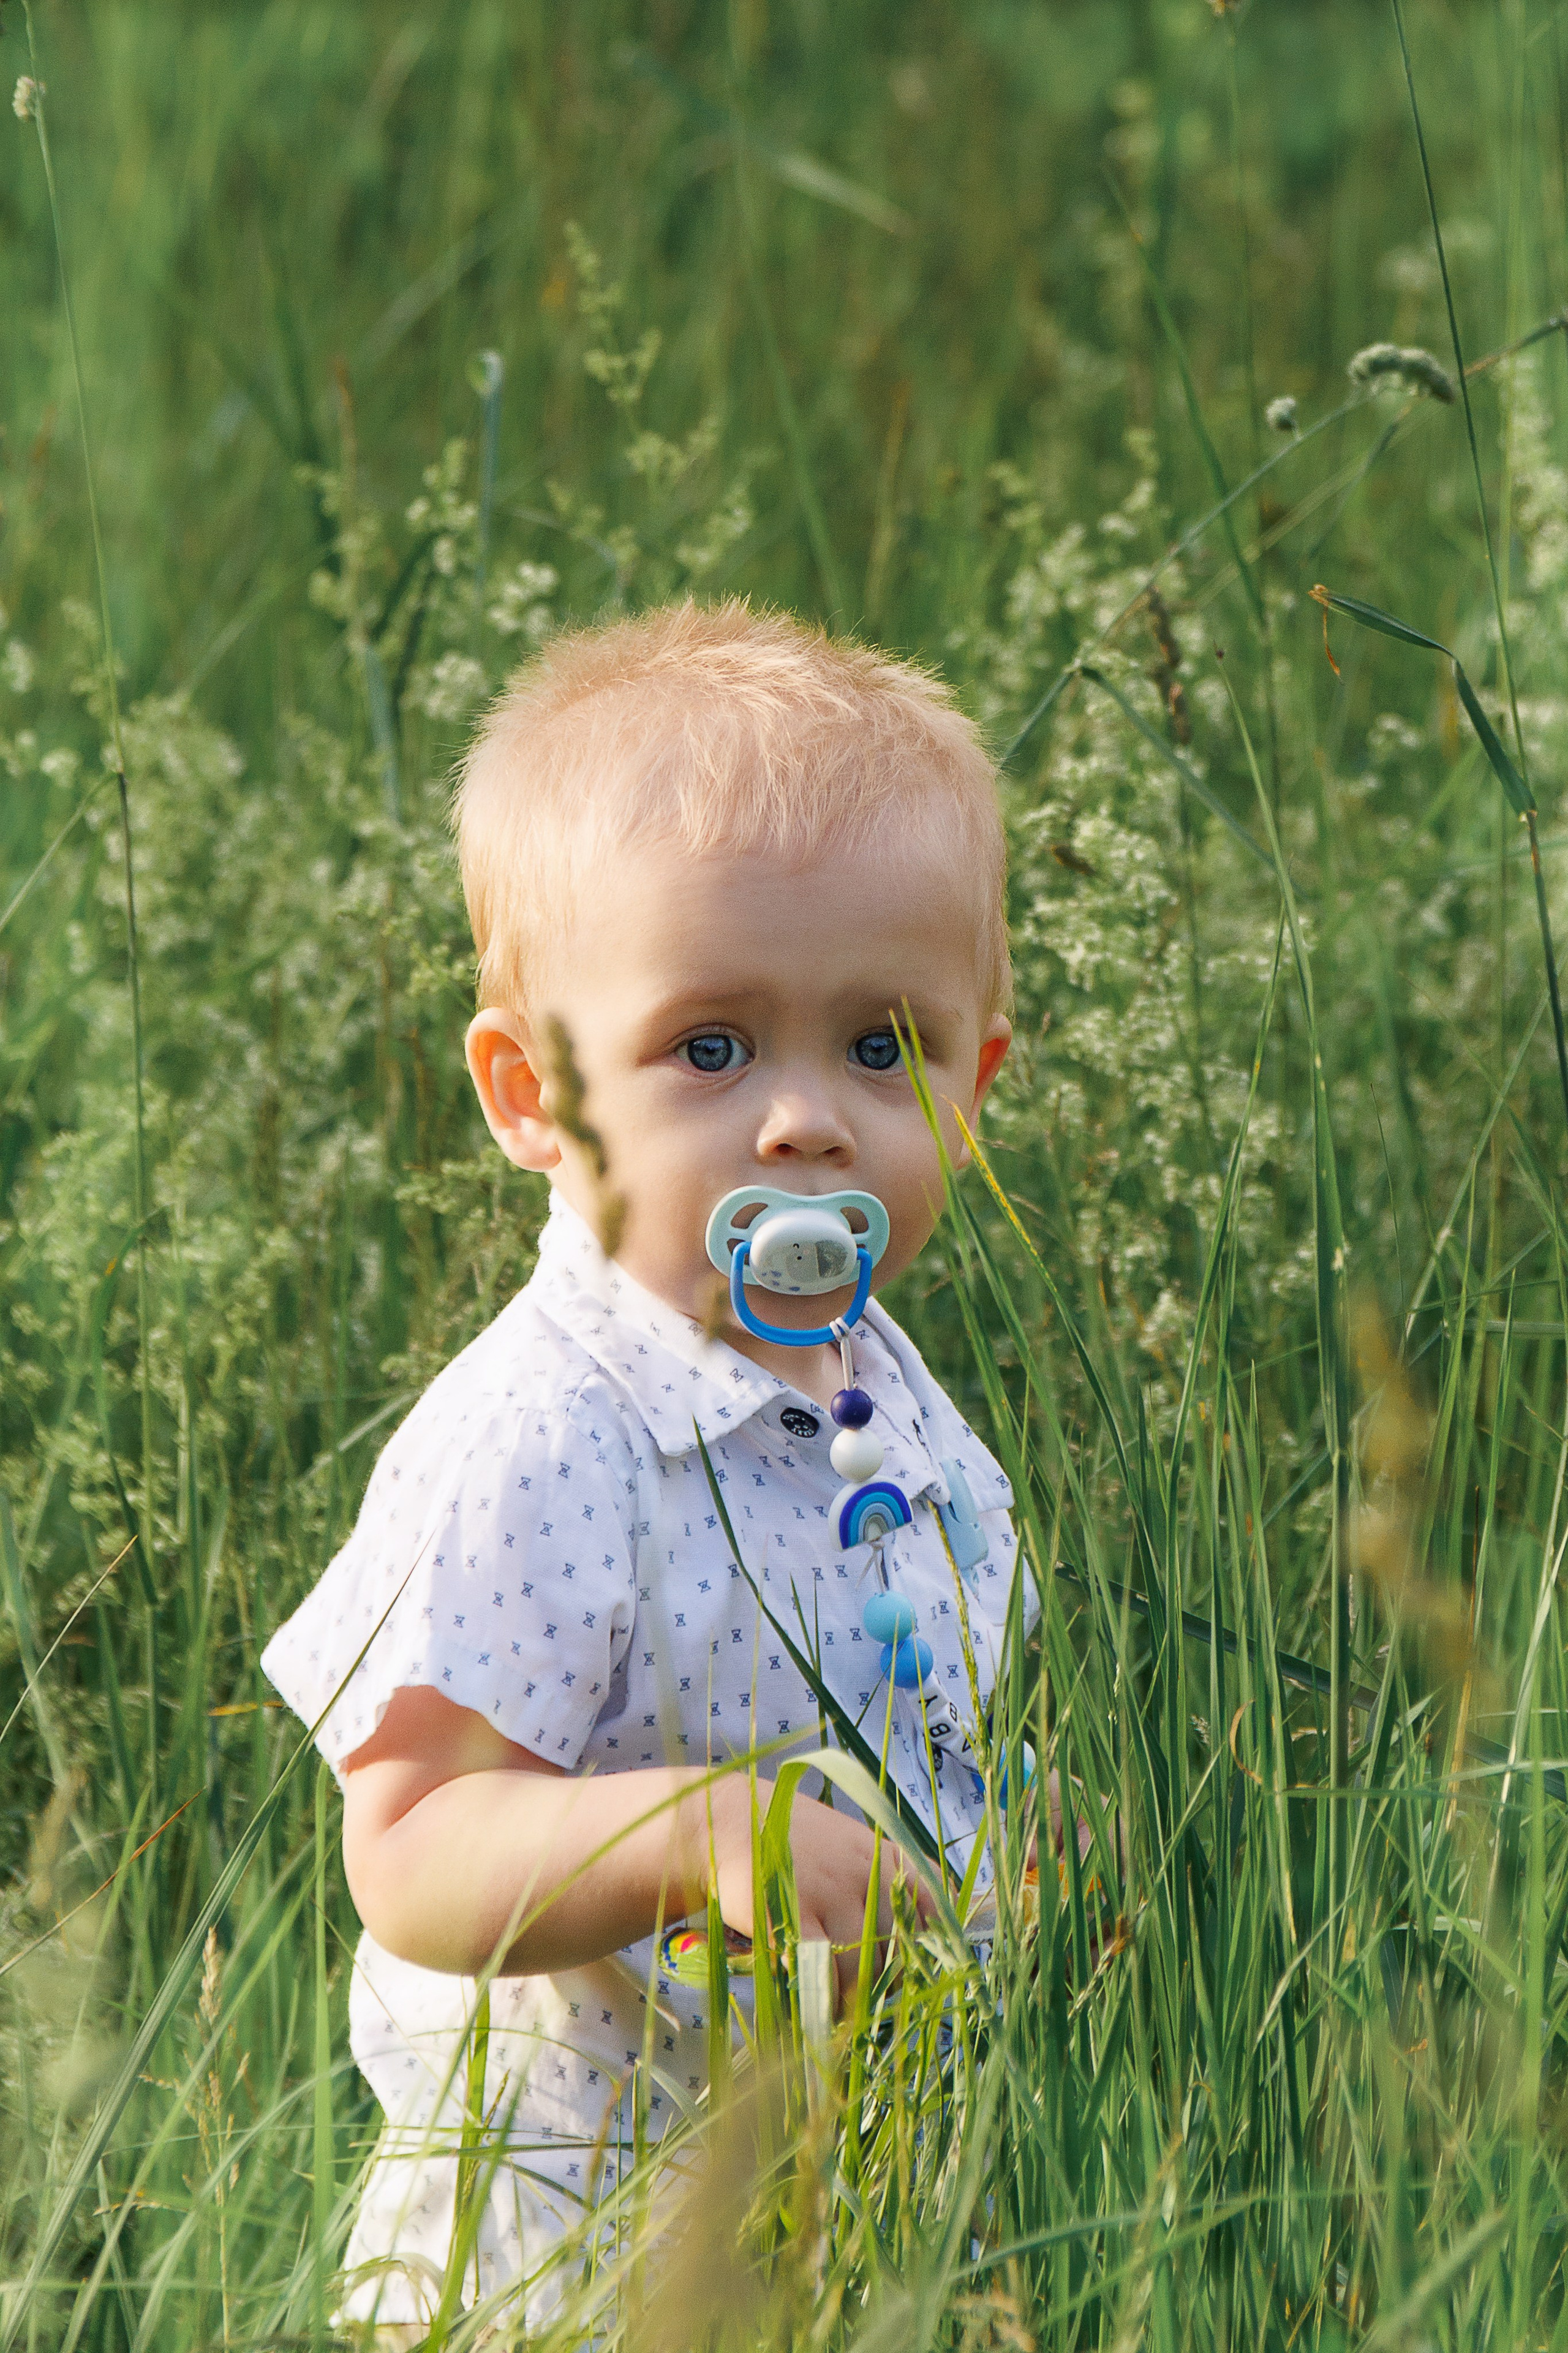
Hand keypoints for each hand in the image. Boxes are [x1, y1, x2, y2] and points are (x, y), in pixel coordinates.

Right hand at [701, 1774, 932, 2010]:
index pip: (932, 1901)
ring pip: (861, 1965)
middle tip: (872, 2003)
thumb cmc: (793, 1842)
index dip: (929, 1942)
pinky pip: (822, 1969)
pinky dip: (823, 1996)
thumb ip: (882, 1878)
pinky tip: (817, 2008)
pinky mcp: (792, 1913)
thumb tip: (914, 1936)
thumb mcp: (849, 1844)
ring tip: (842, 2015)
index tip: (917, 1969)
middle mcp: (864, 1870)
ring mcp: (829, 1891)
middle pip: (896, 1946)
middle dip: (886, 1982)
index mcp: (883, 1853)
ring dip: (854, 1999)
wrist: (730, 1821)